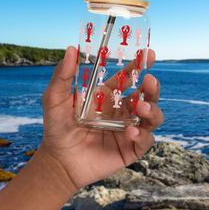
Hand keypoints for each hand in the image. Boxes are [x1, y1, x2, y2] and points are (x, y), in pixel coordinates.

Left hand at [39, 46, 163, 192]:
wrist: (58, 160)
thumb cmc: (57, 127)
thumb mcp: (55, 98)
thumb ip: (62, 75)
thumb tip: (71, 49)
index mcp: (108, 96)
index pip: (128, 78)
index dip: (139, 65)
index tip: (148, 54)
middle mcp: (121, 110)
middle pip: (146, 95)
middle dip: (151, 87)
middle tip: (149, 80)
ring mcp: (127, 129)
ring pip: (152, 116)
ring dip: (152, 108)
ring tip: (141, 106)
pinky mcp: (130, 149)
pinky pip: (145, 140)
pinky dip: (143, 135)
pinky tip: (130, 132)